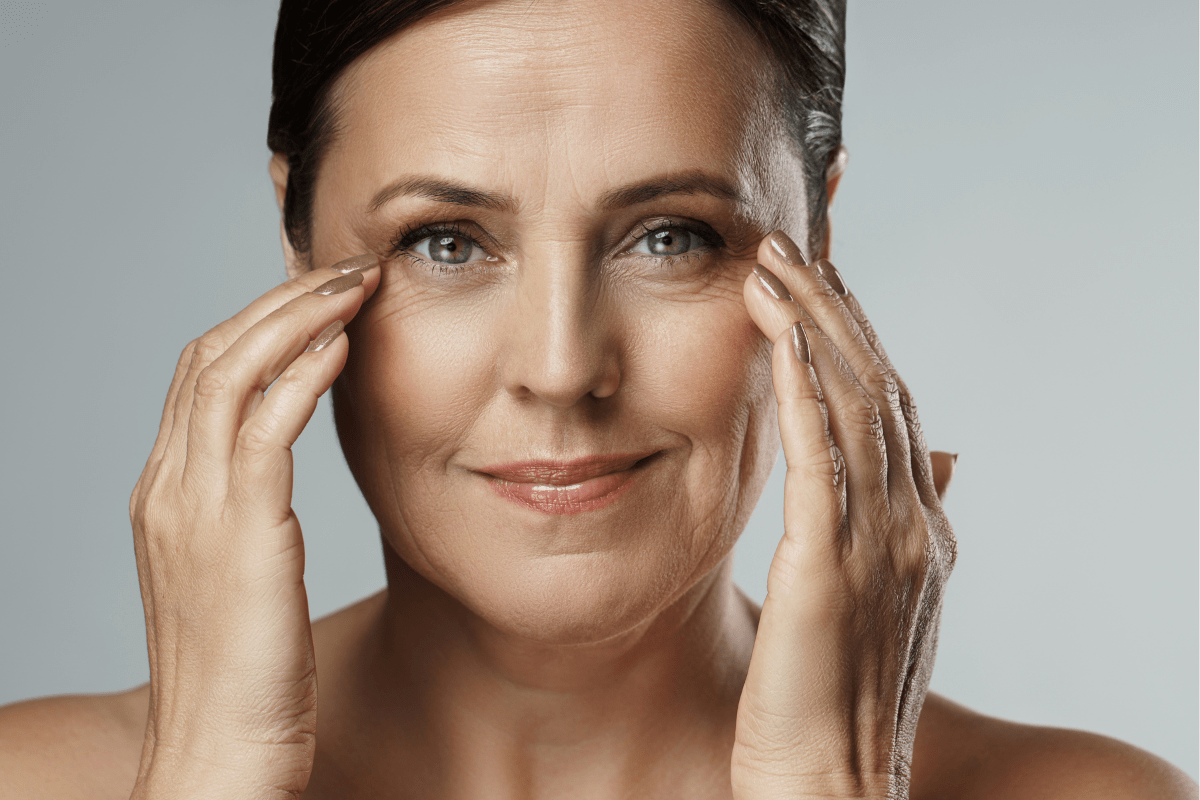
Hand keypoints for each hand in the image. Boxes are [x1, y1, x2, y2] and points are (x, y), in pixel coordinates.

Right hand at [126, 254, 380, 799]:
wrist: (217, 760)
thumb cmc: (243, 679)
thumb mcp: (239, 579)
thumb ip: (247, 517)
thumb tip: (277, 476)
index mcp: (167, 495)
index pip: (204, 374)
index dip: (260, 320)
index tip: (318, 290)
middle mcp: (168, 489)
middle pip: (213, 354)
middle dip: (281, 298)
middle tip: (346, 265)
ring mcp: (194, 509)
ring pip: (233, 374)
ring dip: (297, 316)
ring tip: (355, 282)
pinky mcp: (237, 535)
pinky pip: (265, 429)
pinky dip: (302, 376)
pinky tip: (344, 346)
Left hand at [730, 231, 956, 799]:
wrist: (829, 790)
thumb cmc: (828, 702)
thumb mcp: (863, 604)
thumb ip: (880, 530)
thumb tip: (923, 471)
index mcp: (919, 530)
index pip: (891, 404)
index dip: (856, 333)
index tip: (817, 278)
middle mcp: (915, 525)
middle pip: (880, 386)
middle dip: (834, 307)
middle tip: (789, 242)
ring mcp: (883, 545)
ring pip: (856, 405)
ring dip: (814, 325)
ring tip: (770, 263)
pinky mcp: (831, 569)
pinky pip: (822, 458)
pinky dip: (805, 388)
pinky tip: (779, 333)